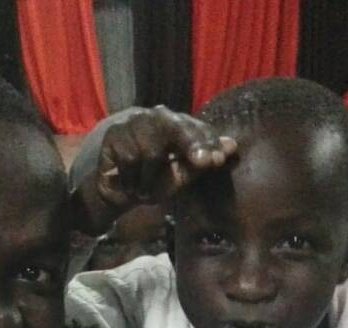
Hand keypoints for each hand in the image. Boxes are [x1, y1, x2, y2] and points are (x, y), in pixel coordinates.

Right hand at [74, 107, 236, 233]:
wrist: (118, 191)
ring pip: (152, 150)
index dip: (208, 143)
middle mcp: (158, 117)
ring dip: (150, 178)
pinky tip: (130, 183)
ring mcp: (135, 122)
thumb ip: (203, 162)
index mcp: (178, 124)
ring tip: (145, 189)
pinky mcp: (115, 134)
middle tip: (203, 162)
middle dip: (192, 145)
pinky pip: (130, 159)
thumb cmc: (154, 181)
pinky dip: (132, 178)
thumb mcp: (181, 177)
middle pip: (177, 127)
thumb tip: (232, 145)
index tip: (218, 160)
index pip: (198, 129)